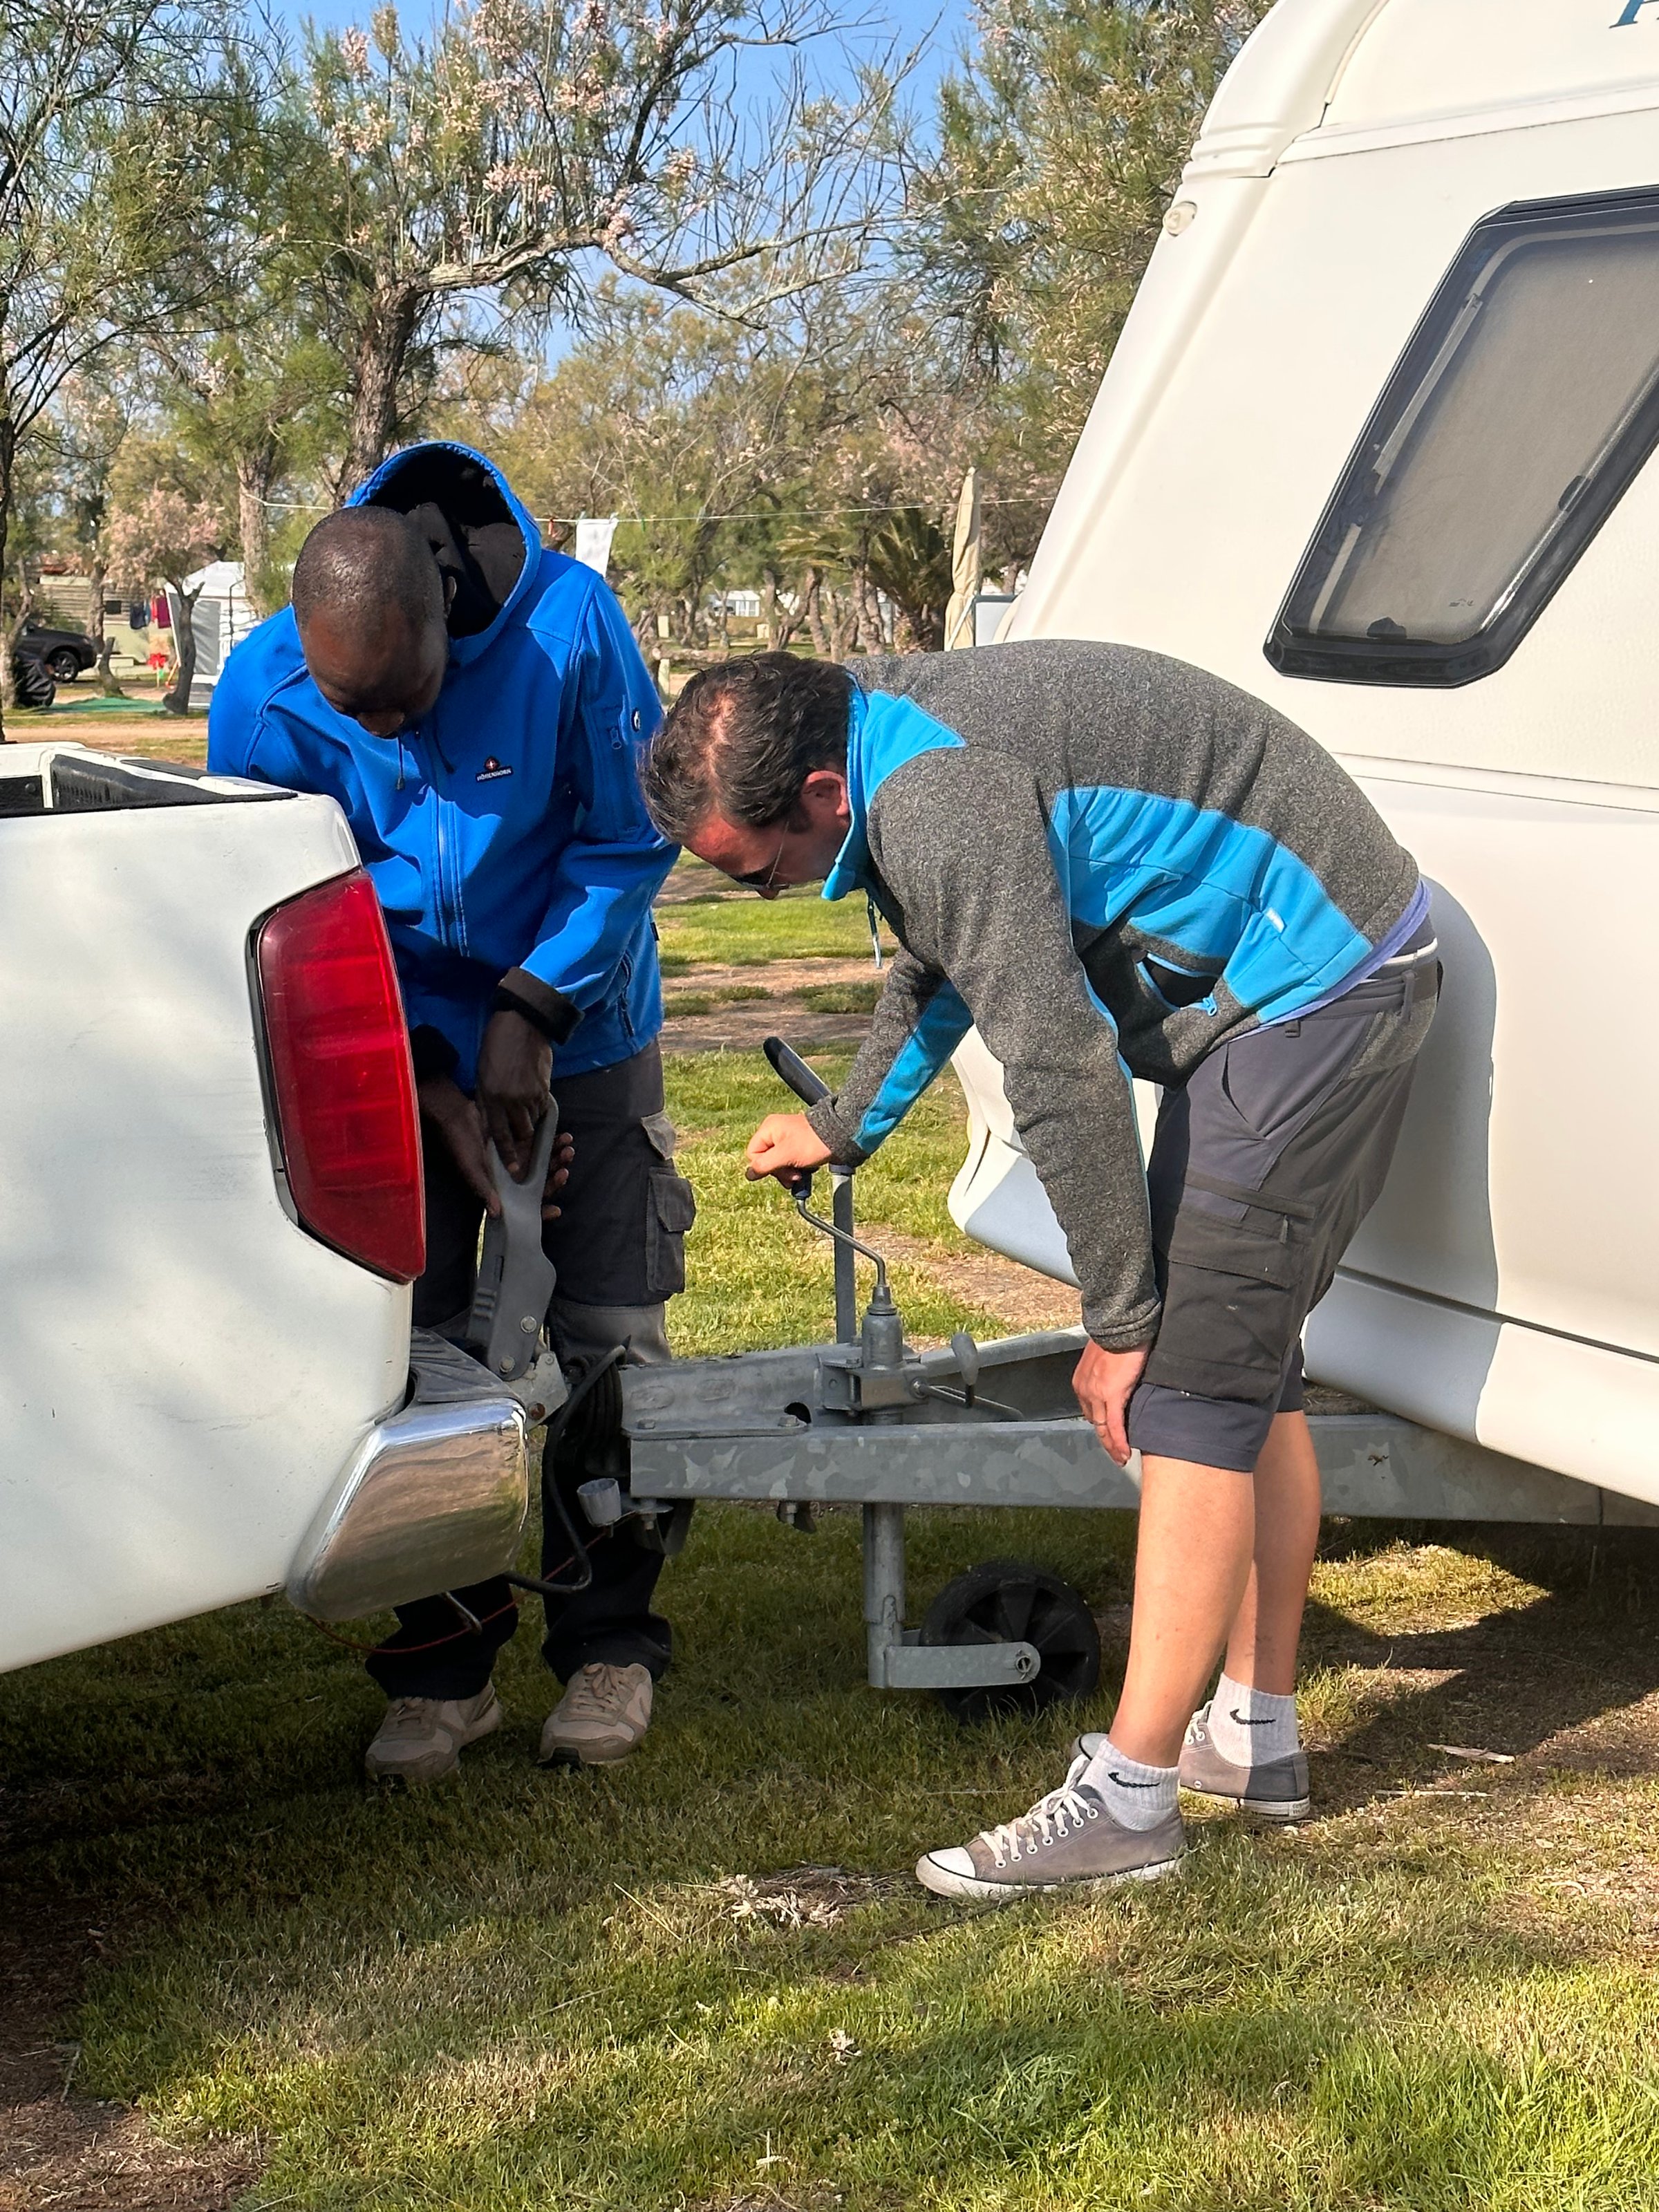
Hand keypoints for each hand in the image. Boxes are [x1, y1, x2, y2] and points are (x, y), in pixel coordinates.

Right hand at [418, 1073, 572, 1220]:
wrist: (458, 1115)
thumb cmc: (461, 1146)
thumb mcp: (471, 1169)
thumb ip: (484, 1189)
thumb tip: (497, 1214)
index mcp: (505, 1189)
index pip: (526, 1206)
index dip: (541, 1210)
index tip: (556, 1210)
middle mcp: (516, 1176)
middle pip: (543, 1184)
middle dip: (556, 1180)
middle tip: (564, 1171)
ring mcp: (522, 1158)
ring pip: (547, 1165)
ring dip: (560, 1160)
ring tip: (568, 1149)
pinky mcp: (524, 1141)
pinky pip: (544, 1145)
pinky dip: (555, 1142)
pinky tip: (563, 1136)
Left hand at [475, 1008, 552, 1179]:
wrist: (522, 1024)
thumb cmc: (496, 1048)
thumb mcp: (482, 1076)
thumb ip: (485, 1103)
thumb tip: (490, 1127)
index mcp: (492, 1097)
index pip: (500, 1134)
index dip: (508, 1154)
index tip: (514, 1169)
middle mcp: (512, 1099)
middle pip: (522, 1134)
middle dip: (524, 1146)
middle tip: (525, 1157)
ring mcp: (530, 1094)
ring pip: (534, 1123)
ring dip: (531, 1129)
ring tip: (528, 1130)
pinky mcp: (545, 1088)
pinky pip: (543, 1110)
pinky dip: (538, 1113)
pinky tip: (534, 1108)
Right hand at [744, 1112, 832, 1190]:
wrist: (839, 1137)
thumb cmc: (812, 1142)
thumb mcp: (785, 1155)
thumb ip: (764, 1165)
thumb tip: (749, 1174)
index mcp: (768, 1128)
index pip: (753, 1153)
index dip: (764, 1166)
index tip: (780, 1170)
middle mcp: (775, 1132)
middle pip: (765, 1159)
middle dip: (779, 1171)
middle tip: (794, 1175)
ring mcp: (787, 1138)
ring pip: (778, 1162)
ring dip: (788, 1172)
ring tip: (801, 1174)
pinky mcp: (797, 1145)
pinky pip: (789, 1161)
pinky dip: (796, 1168)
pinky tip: (806, 1170)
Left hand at [1072, 1338, 1150, 1465]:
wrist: (1120, 1326)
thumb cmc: (1117, 1337)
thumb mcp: (1104, 1359)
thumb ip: (1106, 1374)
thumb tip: (1116, 1380)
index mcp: (1082, 1382)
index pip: (1090, 1411)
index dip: (1100, 1425)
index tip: (1109, 1435)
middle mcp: (1085, 1390)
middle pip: (1095, 1423)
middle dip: (1105, 1441)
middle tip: (1116, 1455)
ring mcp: (1096, 1394)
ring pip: (1103, 1429)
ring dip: (1113, 1446)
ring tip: (1122, 1458)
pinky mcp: (1111, 1395)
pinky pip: (1114, 1425)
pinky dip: (1120, 1441)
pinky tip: (1125, 1453)